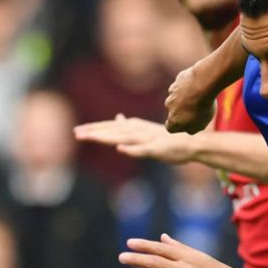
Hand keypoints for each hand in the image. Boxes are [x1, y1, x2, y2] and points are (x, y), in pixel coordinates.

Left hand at [74, 115, 198, 163]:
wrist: (191, 144)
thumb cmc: (167, 139)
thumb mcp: (145, 130)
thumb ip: (130, 126)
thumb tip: (117, 118)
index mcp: (135, 126)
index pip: (110, 127)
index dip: (94, 128)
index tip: (77, 131)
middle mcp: (139, 130)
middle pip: (113, 131)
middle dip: (94, 132)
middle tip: (76, 133)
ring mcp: (148, 139)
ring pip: (123, 138)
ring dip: (106, 138)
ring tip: (91, 138)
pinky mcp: (157, 149)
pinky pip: (142, 150)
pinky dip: (131, 149)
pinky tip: (120, 149)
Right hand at [165, 61, 221, 133]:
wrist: (202, 85)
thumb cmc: (202, 107)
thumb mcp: (200, 125)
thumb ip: (192, 129)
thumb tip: (188, 129)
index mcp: (173, 120)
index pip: (170, 127)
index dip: (178, 126)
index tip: (188, 123)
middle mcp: (169, 106)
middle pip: (173, 110)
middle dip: (182, 110)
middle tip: (197, 108)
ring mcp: (172, 92)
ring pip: (178, 97)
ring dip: (186, 97)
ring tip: (201, 96)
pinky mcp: (178, 80)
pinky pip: (183, 85)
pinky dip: (189, 86)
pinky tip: (200, 86)